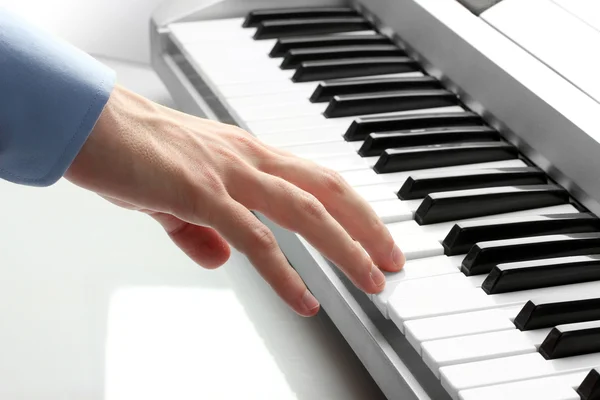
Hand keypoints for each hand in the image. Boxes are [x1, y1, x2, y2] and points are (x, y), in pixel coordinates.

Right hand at [65, 85, 404, 316]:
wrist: (91, 122)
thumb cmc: (133, 149)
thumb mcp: (175, 195)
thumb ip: (202, 229)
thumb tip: (223, 257)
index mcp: (247, 154)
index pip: (316, 179)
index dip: (352, 208)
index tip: (373, 236)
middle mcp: (248, 158)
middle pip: (327, 191)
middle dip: (367, 227)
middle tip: (392, 260)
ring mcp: (228, 174)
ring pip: (305, 212)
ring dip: (344, 248)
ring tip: (370, 280)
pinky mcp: (201, 194)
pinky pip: (254, 239)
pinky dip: (284, 273)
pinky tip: (304, 300)